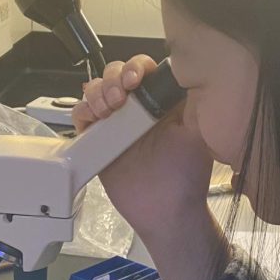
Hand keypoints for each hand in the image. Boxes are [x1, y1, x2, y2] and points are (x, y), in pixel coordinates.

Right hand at [74, 56, 227, 279]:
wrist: (166, 212)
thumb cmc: (186, 176)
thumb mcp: (198, 133)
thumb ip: (194, 103)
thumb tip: (188, 72)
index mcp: (161, 101)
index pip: (144, 69)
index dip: (135, 67)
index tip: (135, 80)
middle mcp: (136, 108)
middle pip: (115, 74)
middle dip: (113, 78)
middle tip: (119, 98)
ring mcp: (114, 123)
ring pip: (95, 91)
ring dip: (97, 92)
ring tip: (108, 110)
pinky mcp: (97, 141)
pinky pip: (81, 117)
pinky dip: (82, 111)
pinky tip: (94, 119)